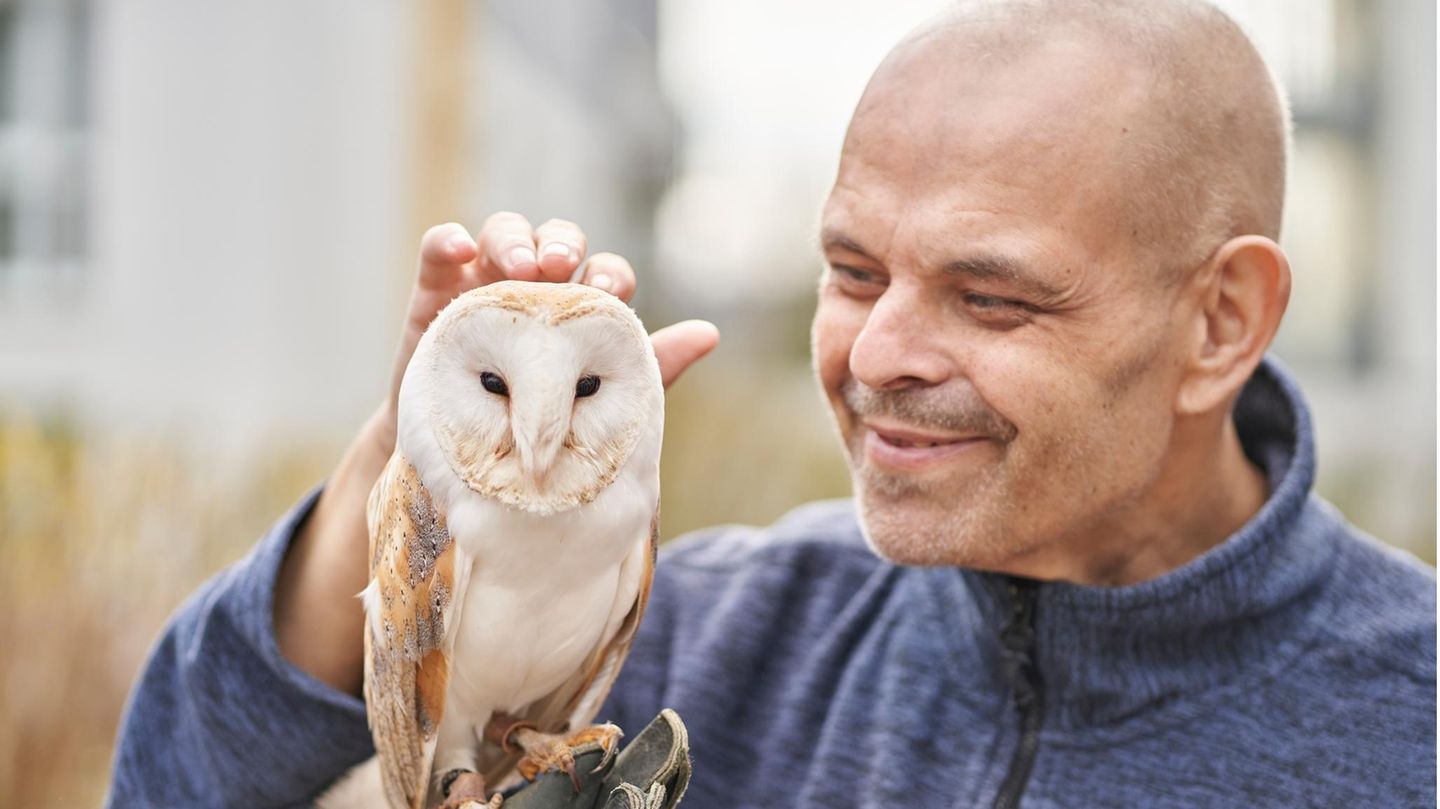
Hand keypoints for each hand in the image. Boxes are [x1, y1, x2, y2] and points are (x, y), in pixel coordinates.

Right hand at [274, 214, 719, 693]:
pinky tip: (459, 246)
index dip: (610, 274)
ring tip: (519, 266)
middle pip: (557, 241)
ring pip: (504, 234)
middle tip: (560, 266)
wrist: (461, 473)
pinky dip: (448, 241)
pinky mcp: (435, 297)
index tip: (608, 291)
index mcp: (581, 315)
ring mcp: (485, 288)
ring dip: (514, 238)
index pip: (604, 274)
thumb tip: (710, 334)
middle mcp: (537, 292)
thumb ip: (650, 368)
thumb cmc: (538, 437)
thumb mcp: (595, 406)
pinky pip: (439, 254)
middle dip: (563, 242)